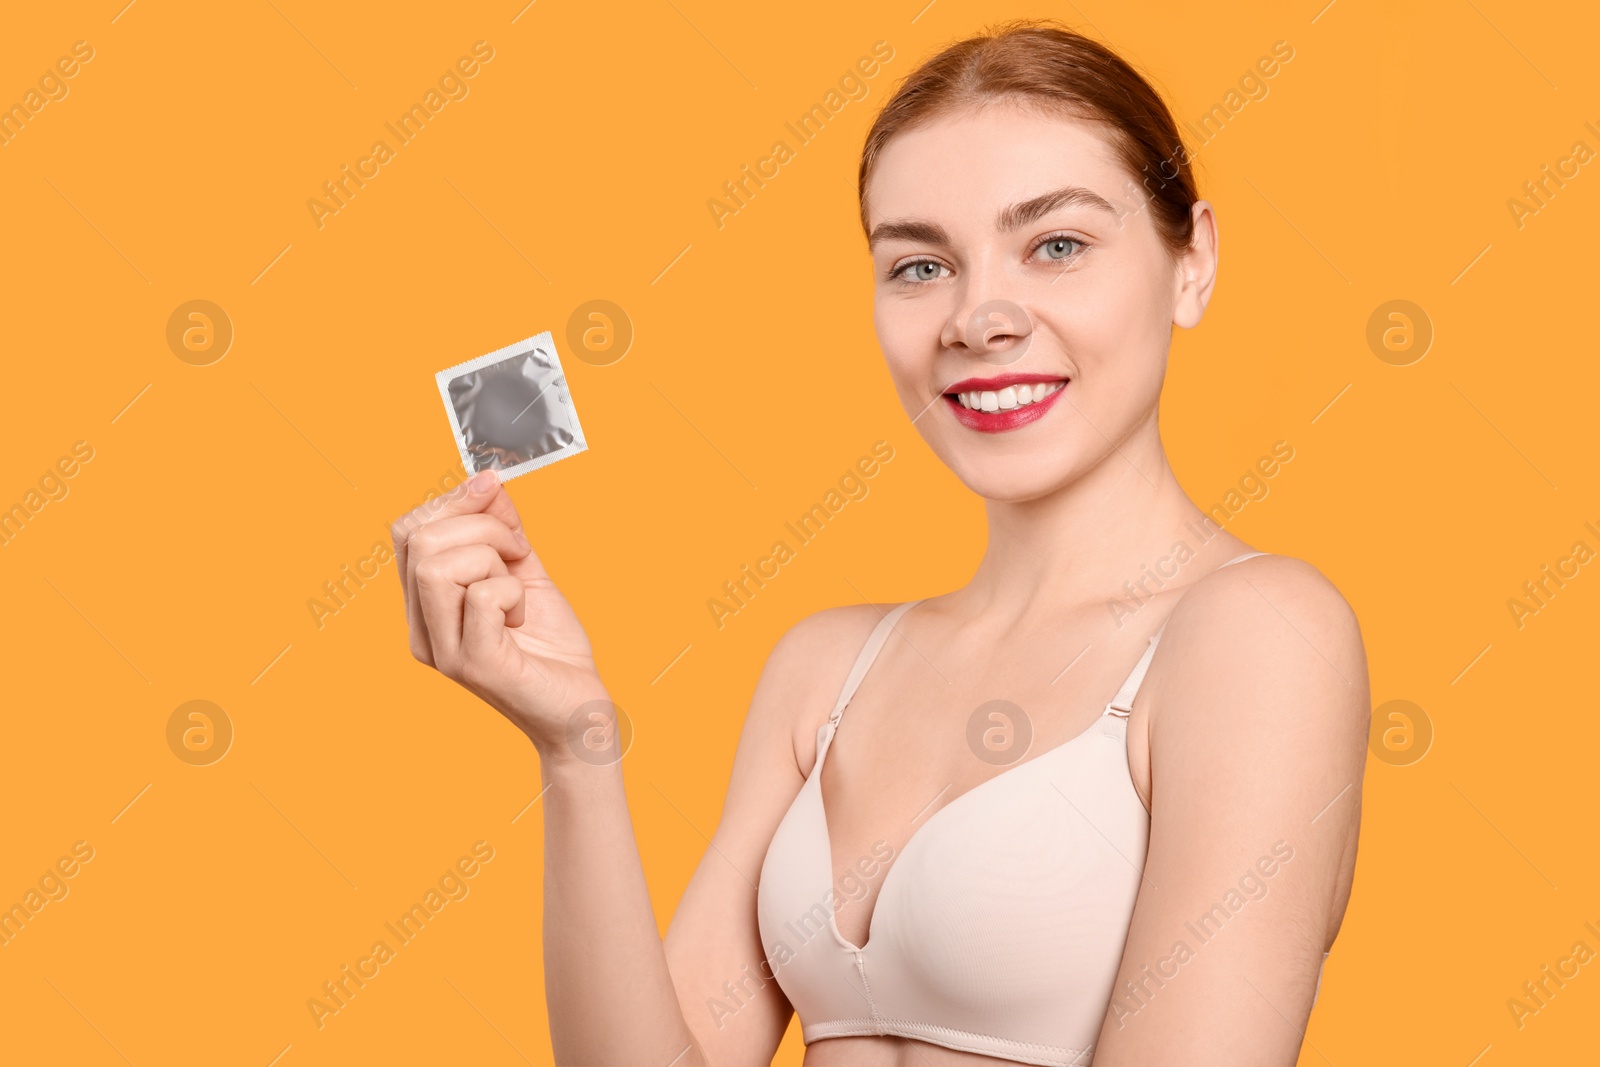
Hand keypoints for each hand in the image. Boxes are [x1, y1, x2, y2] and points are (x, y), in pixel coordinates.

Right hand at [391, 469, 610, 753]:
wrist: (579, 708)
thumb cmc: (549, 646)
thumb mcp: (525, 572)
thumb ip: (503, 528)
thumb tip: (486, 482)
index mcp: (424, 606)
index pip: (407, 531)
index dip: (452, 501)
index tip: (496, 501)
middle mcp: (422, 630)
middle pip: (419, 540)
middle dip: (480, 525)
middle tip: (517, 552)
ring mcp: (444, 649)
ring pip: (438, 564)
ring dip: (492, 556)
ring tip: (517, 585)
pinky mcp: (474, 664)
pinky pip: (482, 596)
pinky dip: (513, 590)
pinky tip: (522, 615)